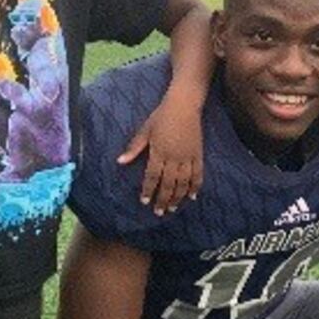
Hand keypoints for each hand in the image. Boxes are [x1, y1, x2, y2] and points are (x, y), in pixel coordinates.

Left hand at [119, 94, 202, 215]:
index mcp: (159, 152)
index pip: (152, 176)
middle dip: (163, 200)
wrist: (184, 105)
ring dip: (178, 197)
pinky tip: (192, 197)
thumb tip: (120, 161)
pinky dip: (195, 187)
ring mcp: (187, 157)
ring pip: (183, 183)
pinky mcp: (198, 155)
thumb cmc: (161, 116)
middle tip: (159, 212)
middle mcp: (174, 157)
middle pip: (168, 184)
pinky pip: (198, 174)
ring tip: (173, 208)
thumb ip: (134, 147)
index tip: (144, 202)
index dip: (148, 190)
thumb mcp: (145, 130)